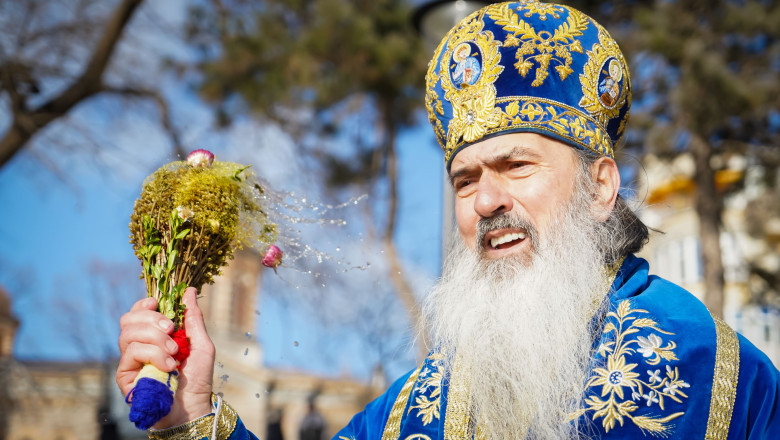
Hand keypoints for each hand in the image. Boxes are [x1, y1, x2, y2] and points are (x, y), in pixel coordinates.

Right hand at [116, 287, 214, 427]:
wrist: (193, 406)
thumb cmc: (198, 378)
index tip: (159, 303)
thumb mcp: (201, 343)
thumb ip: (193, 317)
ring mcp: (130, 360)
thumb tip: (189, 290)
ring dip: (155, 338)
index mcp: (154, 335)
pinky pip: (131, 352)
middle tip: (171, 329)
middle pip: (128, 318)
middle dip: (151, 318)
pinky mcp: (125, 375)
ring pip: (129, 333)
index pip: (137, 312)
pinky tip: (169, 365)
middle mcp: (139, 345)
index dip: (144, 304)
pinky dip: (153, 354)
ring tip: (174, 352)